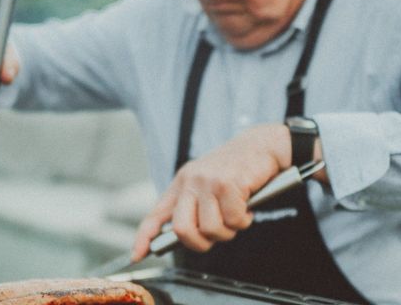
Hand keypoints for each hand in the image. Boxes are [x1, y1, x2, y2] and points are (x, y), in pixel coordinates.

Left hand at [131, 123, 291, 261]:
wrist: (263, 144)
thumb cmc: (238, 168)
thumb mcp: (209, 182)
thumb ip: (195, 204)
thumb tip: (186, 235)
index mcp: (183, 181)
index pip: (157, 213)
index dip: (144, 236)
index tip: (137, 255)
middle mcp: (192, 180)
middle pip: (182, 229)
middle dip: (200, 243)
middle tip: (216, 236)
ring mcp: (209, 181)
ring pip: (210, 229)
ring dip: (229, 231)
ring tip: (237, 215)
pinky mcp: (229, 184)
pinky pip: (234, 221)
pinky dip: (244, 220)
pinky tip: (248, 207)